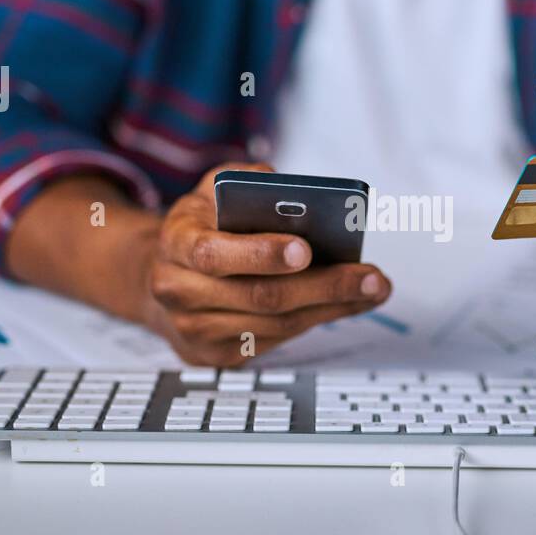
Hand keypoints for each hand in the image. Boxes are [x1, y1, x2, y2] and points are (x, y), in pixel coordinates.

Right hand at [142, 163, 391, 365]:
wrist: (162, 276)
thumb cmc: (199, 227)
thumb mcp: (211, 190)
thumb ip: (243, 179)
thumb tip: (284, 186)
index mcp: (176, 243)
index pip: (214, 254)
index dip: (261, 254)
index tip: (306, 249)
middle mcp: (179, 291)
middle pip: (259, 296)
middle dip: (323, 286)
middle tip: (370, 277)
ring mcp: (196, 329)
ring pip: (275, 325)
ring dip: (331, 308)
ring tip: (373, 288)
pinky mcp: (217, 355)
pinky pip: (275, 341)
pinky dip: (317, 320)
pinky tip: (348, 304)